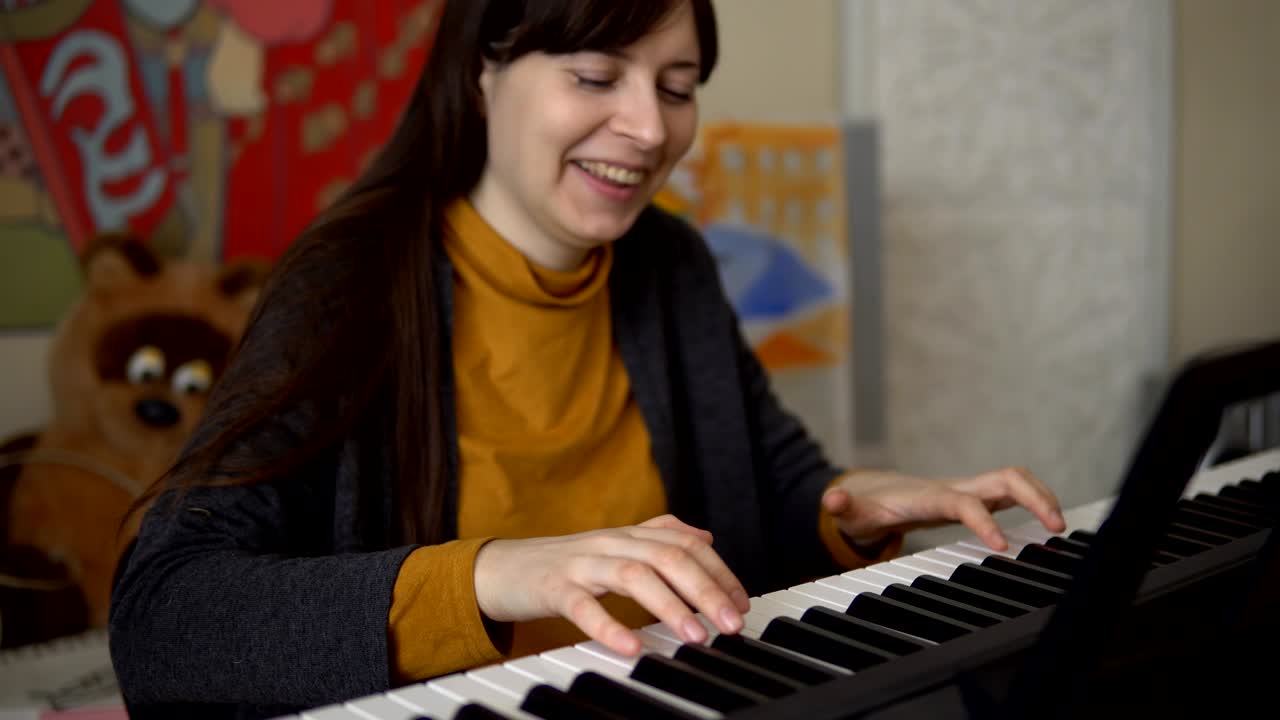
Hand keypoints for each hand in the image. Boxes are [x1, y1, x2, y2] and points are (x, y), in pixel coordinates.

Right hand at [473, 514, 750, 655]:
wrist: (503, 568)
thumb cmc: (566, 563)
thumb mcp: (616, 547)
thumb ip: (659, 537)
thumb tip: (706, 537)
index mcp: (630, 535)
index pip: (686, 544)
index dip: (719, 572)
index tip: (741, 603)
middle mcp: (611, 542)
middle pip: (668, 556)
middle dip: (706, 589)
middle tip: (732, 623)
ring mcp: (582, 563)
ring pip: (634, 575)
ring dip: (670, 606)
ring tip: (696, 635)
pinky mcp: (554, 588)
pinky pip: (584, 607)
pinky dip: (610, 627)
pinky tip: (632, 648)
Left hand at [821, 467, 1066, 551]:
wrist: (873, 492)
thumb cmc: (869, 505)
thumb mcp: (853, 511)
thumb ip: (844, 507)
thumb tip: (831, 499)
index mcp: (931, 497)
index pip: (964, 503)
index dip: (983, 521)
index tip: (1002, 547)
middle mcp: (955, 488)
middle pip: (1004, 478)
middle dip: (1033, 496)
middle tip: (1056, 527)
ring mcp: (969, 489)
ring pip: (1014, 480)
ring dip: (1041, 495)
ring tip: (1060, 526)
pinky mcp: (977, 496)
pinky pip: (1013, 493)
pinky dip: (1035, 501)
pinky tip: (1048, 524)